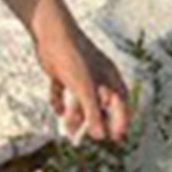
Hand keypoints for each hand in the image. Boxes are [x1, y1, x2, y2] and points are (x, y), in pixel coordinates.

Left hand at [30, 4, 131, 141]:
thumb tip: (100, 136)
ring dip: (74, 115)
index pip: (121, 103)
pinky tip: (57, 110)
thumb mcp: (85, 89)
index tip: (114, 138)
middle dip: (93, 121)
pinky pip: (62, 92)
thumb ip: (93, 114)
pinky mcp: (62, 73)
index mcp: (109, 77)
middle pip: (99, 105)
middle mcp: (97, 77)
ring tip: (67, 129)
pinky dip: (59, 102)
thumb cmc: (74, 56)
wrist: (51, 33)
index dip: (119, 121)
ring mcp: (79, 75)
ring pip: (80, 101)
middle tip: (86, 137)